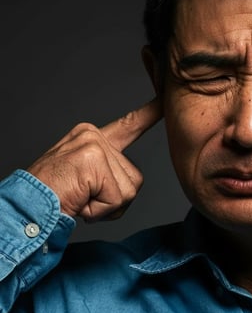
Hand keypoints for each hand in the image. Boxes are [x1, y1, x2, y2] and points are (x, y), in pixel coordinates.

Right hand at [27, 98, 162, 220]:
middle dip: (113, 200)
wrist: (27, 207)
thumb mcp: (84, 181)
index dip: (148, 116)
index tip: (163, 101)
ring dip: (106, 206)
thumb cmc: (54, 198)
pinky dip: (99, 211)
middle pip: (133, 179)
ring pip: (128, 191)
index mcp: (91, 138)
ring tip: (80, 198)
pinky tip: (79, 202)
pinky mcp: (94, 159)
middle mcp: (93, 135)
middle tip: (82, 197)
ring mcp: (93, 145)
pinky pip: (117, 199)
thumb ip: (108, 175)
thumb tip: (128, 186)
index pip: (128, 126)